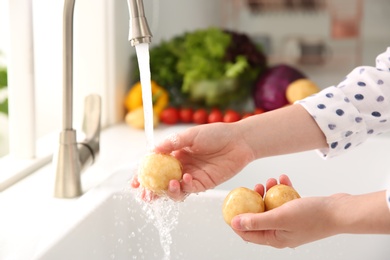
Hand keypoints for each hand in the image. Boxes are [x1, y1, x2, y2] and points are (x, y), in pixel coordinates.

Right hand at [131, 122, 255, 200]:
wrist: (238, 141)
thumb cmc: (216, 133)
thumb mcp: (191, 135)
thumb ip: (172, 143)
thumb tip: (152, 151)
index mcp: (175, 154)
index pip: (155, 167)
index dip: (144, 175)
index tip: (135, 182)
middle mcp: (181, 167)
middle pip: (161, 182)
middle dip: (152, 190)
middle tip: (145, 195)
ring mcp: (191, 176)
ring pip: (174, 189)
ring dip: (167, 191)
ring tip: (168, 185)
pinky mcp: (203, 183)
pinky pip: (190, 189)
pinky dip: (185, 186)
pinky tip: (186, 178)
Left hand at [231, 175, 340, 247]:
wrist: (341, 211)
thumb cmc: (314, 217)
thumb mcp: (280, 217)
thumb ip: (256, 221)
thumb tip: (235, 223)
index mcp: (275, 239)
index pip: (248, 233)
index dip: (237, 220)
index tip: (231, 205)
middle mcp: (281, 233)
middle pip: (260, 217)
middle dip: (255, 201)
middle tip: (255, 187)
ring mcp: (291, 223)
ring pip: (272, 206)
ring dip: (270, 192)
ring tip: (271, 181)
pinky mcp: (299, 213)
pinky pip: (285, 200)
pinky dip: (283, 190)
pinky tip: (284, 179)